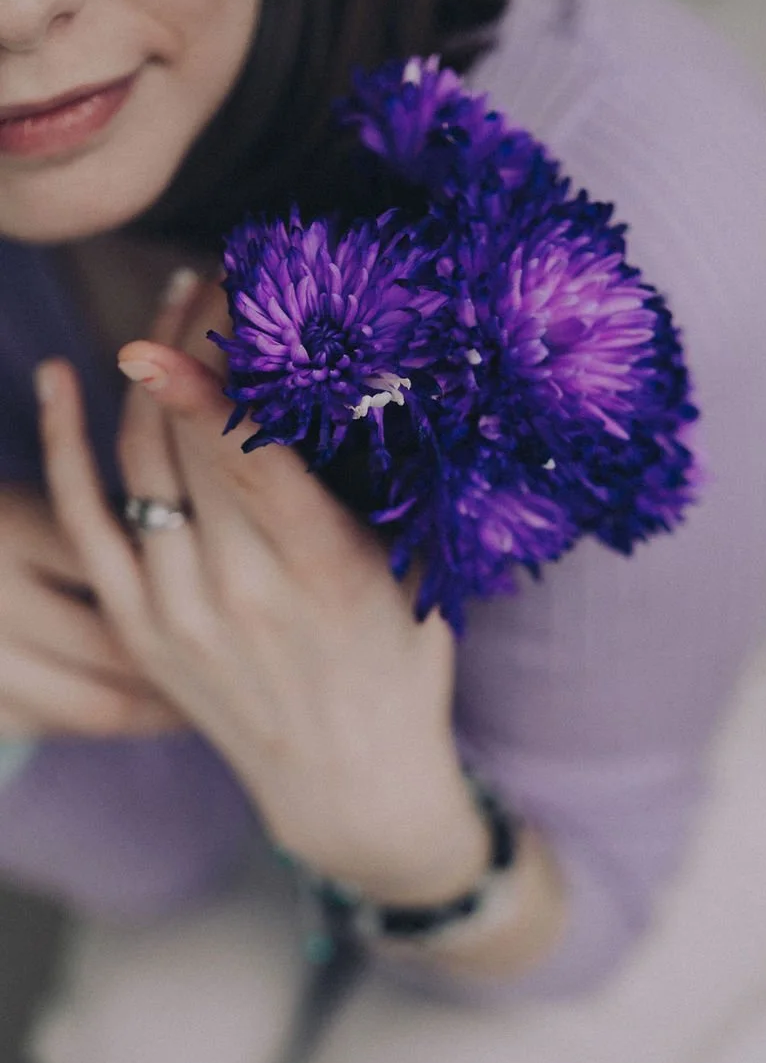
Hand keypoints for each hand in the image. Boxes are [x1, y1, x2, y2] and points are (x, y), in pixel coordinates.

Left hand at [35, 277, 488, 901]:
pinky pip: (85, 522)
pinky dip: (66, 448)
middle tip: (206, 280)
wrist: (348, 782)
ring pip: (137, 467)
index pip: (252, 451)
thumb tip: (327, 385)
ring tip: (163, 314)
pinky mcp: (139, 629)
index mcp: (323, 571)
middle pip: (188, 441)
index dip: (219, 367)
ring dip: (142, 381)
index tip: (209, 290)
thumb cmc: (396, 668)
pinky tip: (64, 382)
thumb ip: (362, 492)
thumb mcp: (406, 576)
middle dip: (189, 342)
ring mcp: (178, 613)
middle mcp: (241, 591)